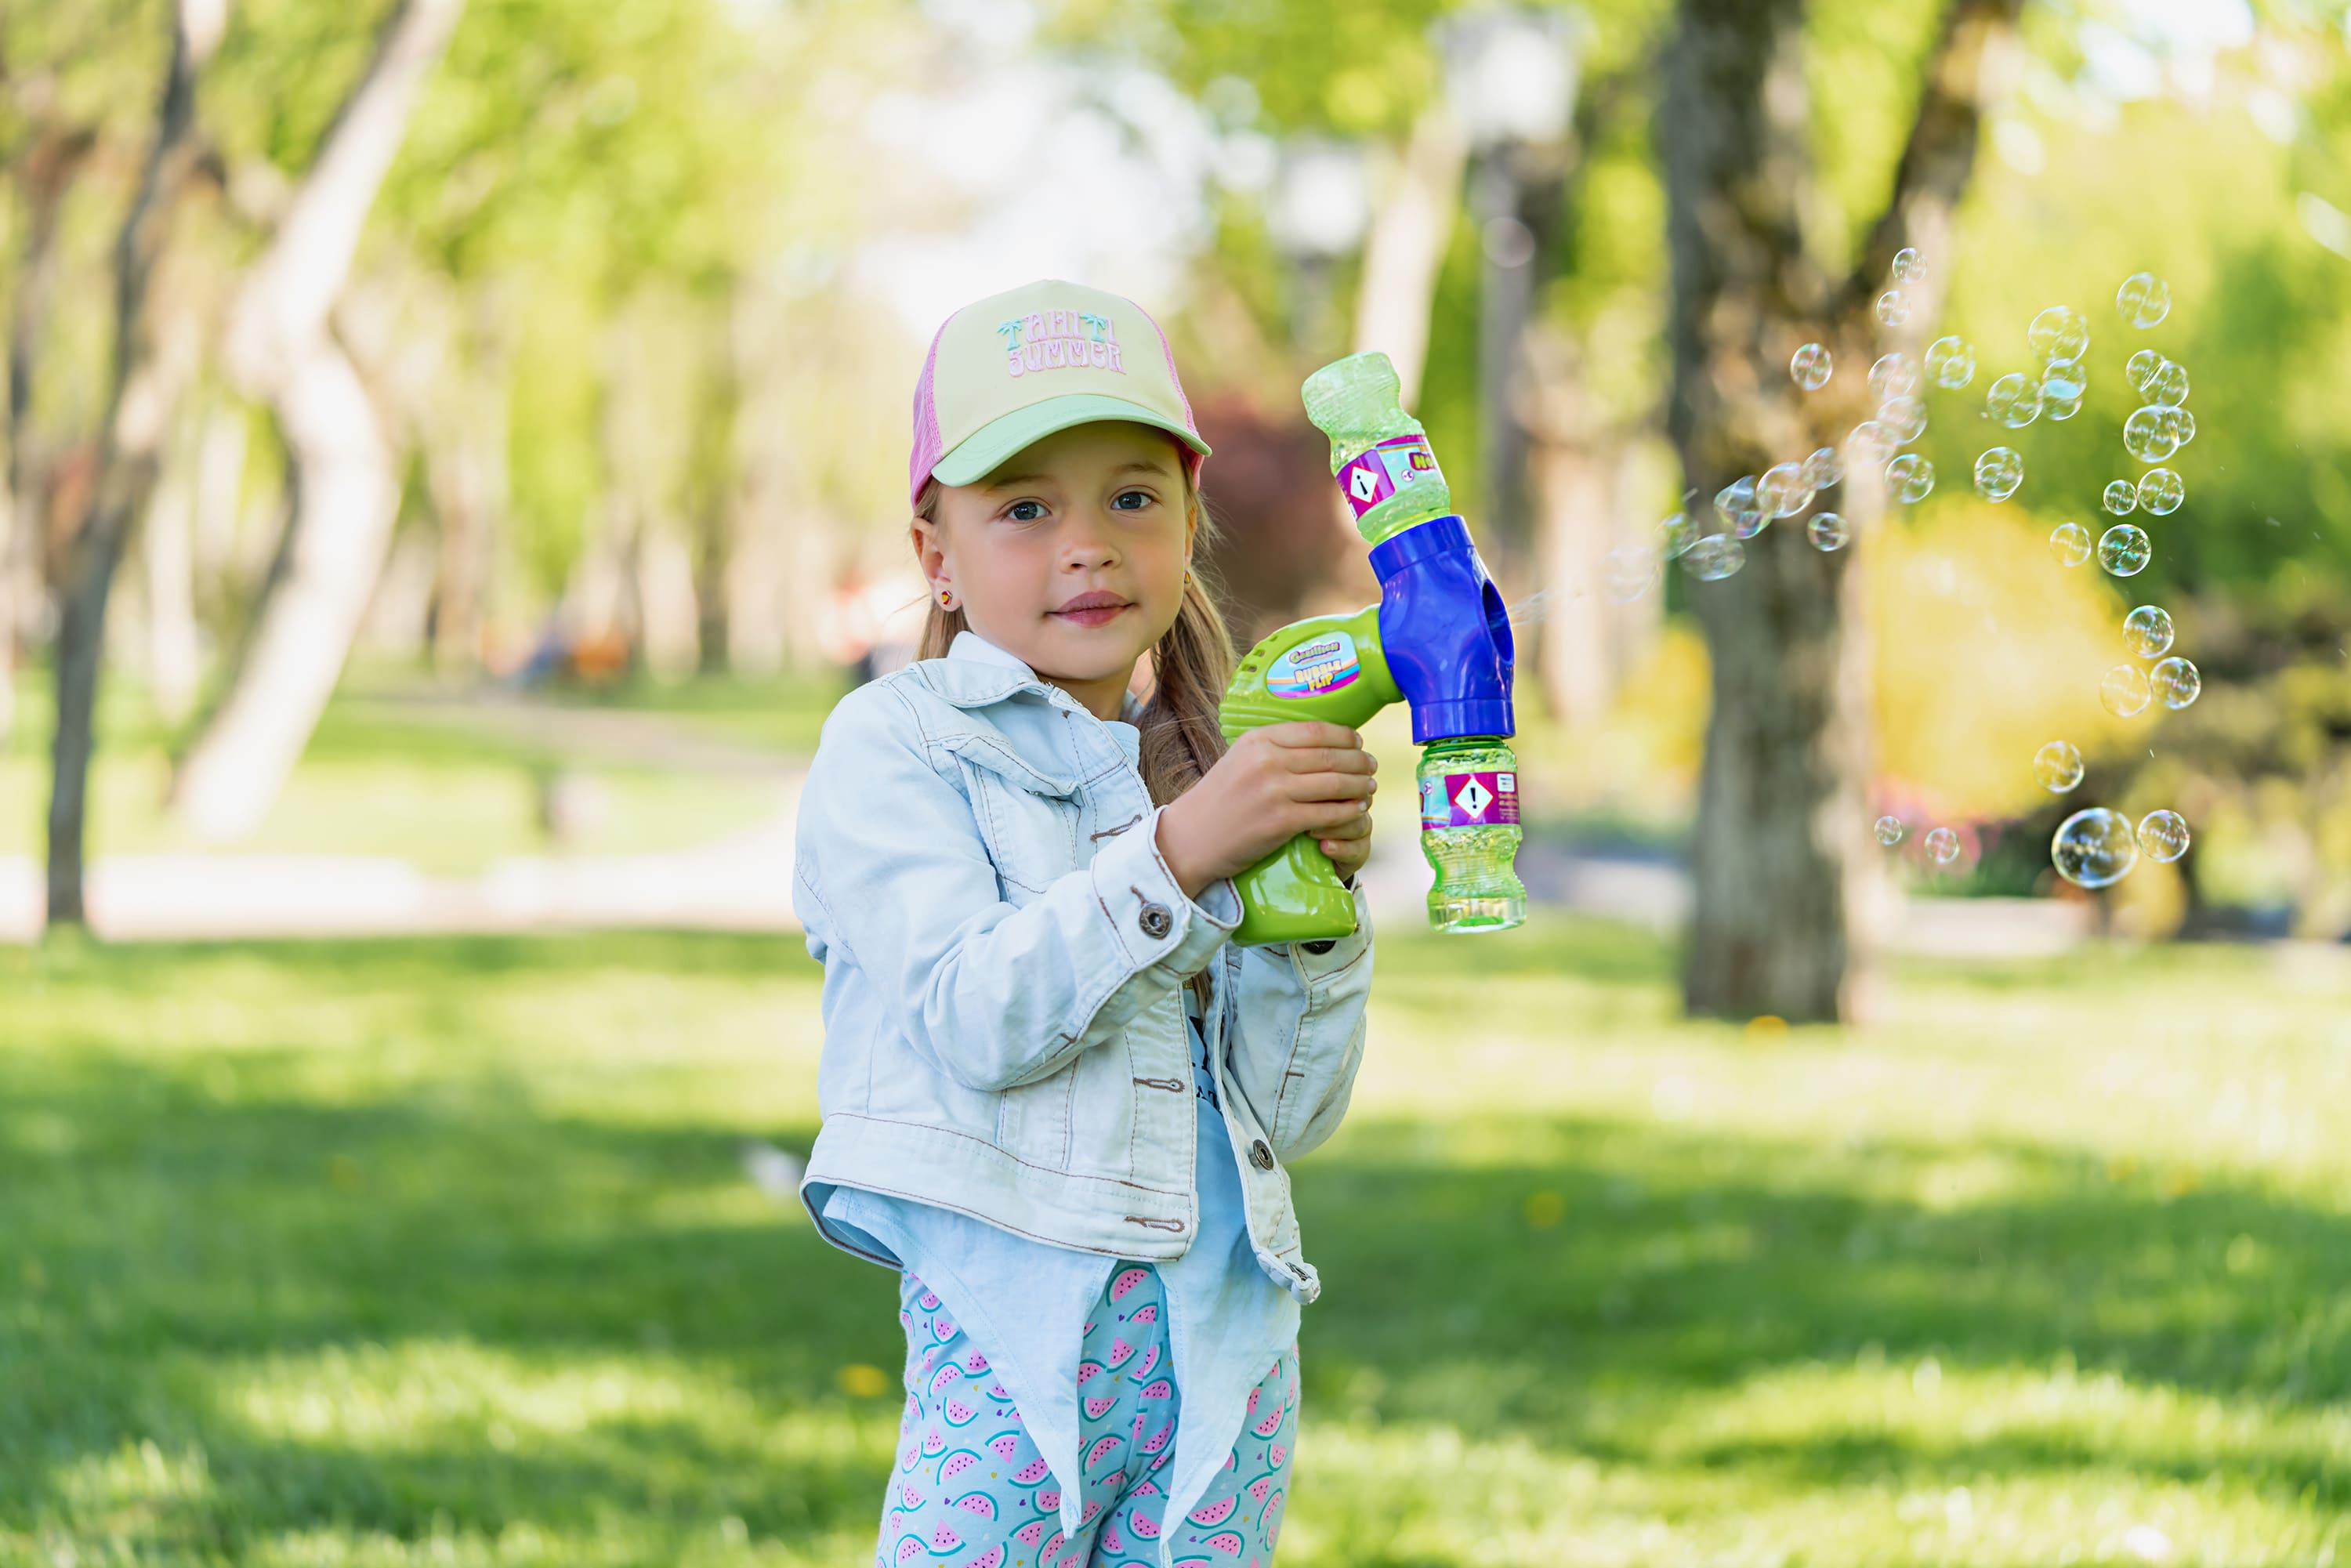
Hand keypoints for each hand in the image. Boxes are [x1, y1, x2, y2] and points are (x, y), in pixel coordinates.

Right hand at [1155, 721, 1377, 898]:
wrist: (1191, 838)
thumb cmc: (1218, 801)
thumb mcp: (1239, 760)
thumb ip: (1272, 749)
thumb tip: (1316, 742)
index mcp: (1258, 740)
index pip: (1315, 731)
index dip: (1344, 736)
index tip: (1358, 742)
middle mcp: (1268, 760)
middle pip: (1329, 756)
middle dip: (1358, 761)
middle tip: (1372, 765)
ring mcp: (1275, 791)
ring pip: (1334, 783)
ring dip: (1359, 785)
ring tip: (1369, 787)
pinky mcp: (1281, 821)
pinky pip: (1328, 812)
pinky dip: (1348, 810)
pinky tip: (1357, 809)